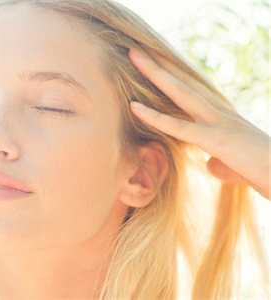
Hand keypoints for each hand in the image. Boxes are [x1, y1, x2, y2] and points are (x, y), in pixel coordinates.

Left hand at [128, 48, 269, 199]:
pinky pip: (179, 127)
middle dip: (159, 63)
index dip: (172, 72)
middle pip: (184, 81)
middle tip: (136, 48)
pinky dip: (155, 117)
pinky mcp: (215, 139)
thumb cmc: (262, 169)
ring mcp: (217, 122)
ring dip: (155, 73)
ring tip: (134, 56)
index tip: (153, 59)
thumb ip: (220, 158)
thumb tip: (212, 164)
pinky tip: (134, 107)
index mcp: (221, 114)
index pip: (192, 87)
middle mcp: (218, 111)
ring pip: (180, 92)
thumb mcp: (235, 161)